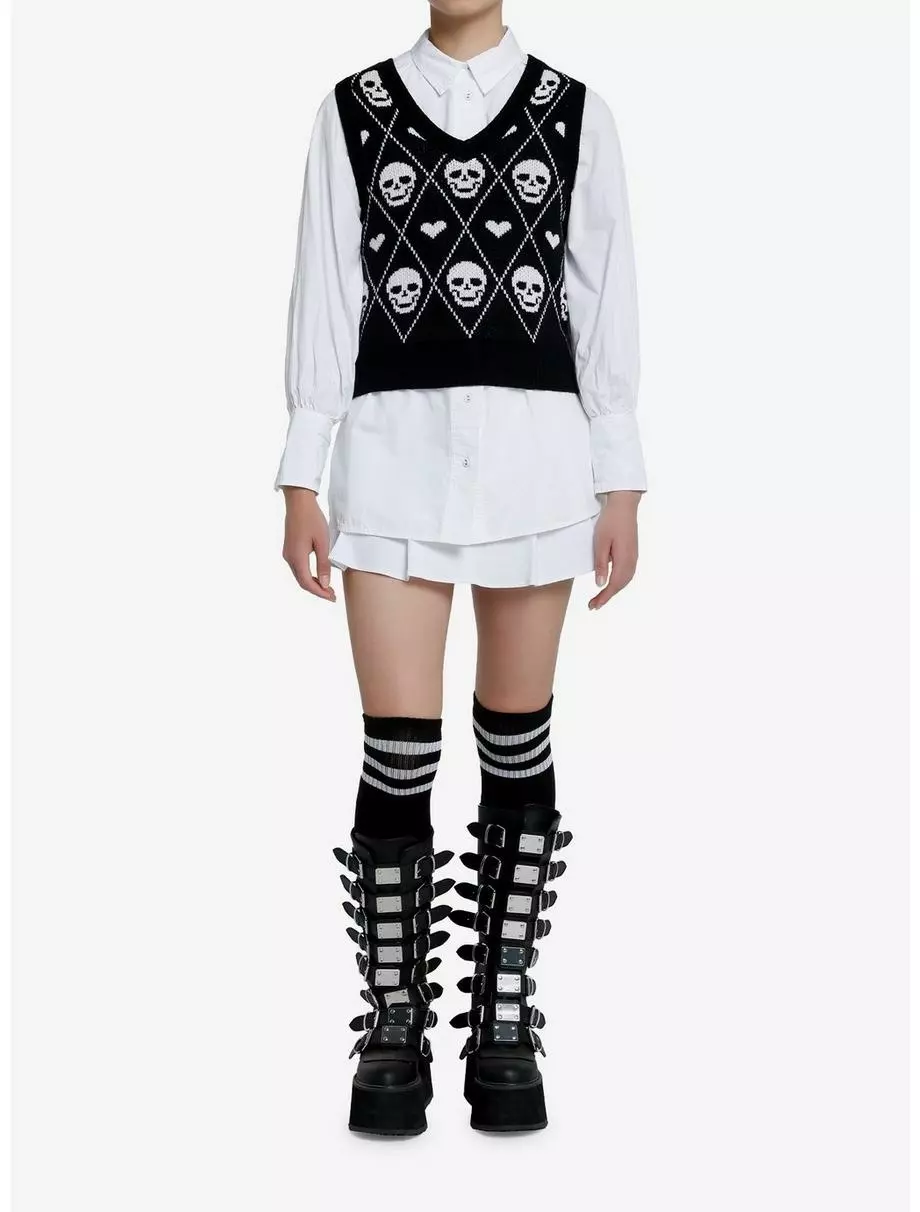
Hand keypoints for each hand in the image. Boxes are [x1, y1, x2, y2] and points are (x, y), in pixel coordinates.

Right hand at [282, 487, 335, 601]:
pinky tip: (318, 575)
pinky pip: (298, 568)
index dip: (320, 593)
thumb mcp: (323, 542)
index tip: (332, 597)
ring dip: (313, 583)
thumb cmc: (312, 519)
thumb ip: (323, 564)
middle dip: (317, 590)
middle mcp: (289, 558)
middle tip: (332, 595)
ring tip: (328, 587)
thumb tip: (325, 584)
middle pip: (302, 582)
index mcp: (297, 558)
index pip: (308, 583)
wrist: (299, 503)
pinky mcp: (290, 549)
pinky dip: (308, 575)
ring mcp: (288, 554)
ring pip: (300, 575)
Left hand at [588, 491, 640, 609]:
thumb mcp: (600, 542)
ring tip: (600, 598)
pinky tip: (611, 583)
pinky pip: (627, 573)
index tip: (594, 606)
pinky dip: (618, 582)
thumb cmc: (610, 521)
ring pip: (625, 580)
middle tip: (593, 605)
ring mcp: (634, 557)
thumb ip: (601, 564)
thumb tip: (600, 584)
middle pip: (621, 585)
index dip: (604, 597)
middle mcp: (632, 560)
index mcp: (624, 559)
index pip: (614, 584)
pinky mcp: (632, 553)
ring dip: (613, 590)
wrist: (624, 505)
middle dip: (607, 596)